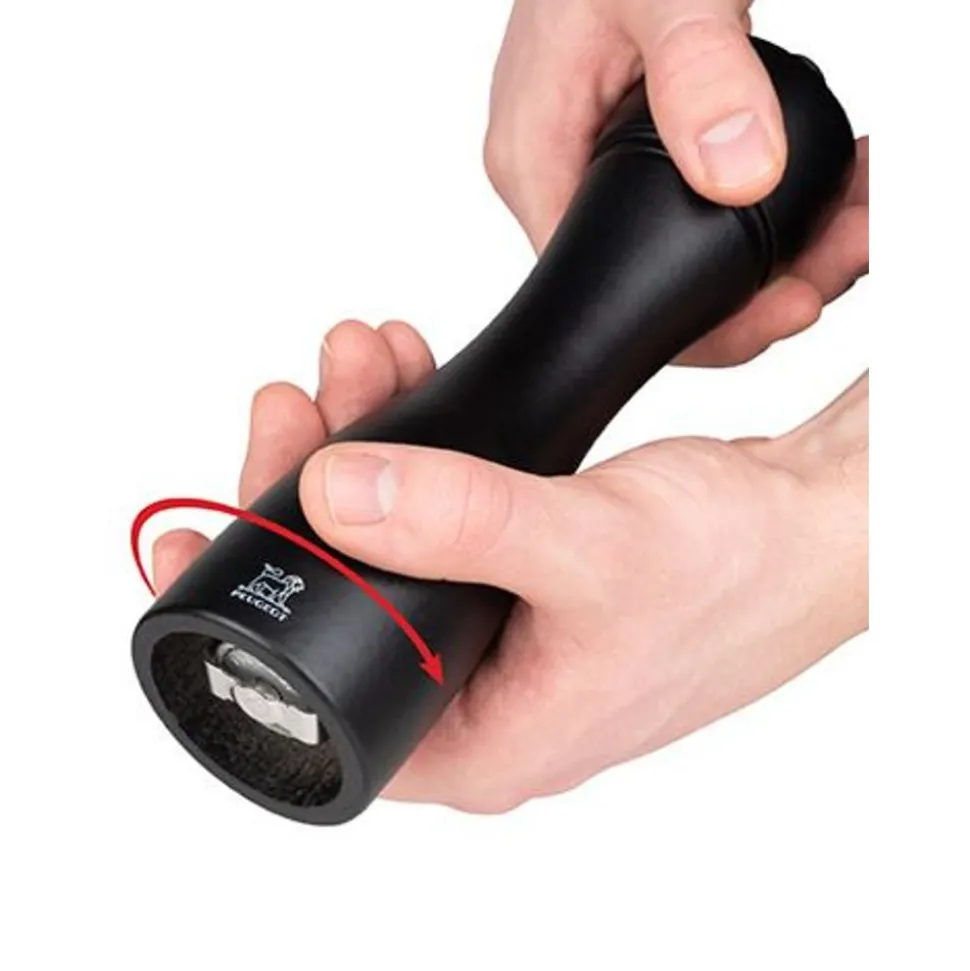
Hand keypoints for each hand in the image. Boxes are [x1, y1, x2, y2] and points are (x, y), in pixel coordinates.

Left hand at [154, 322, 868, 813]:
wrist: (815, 526)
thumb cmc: (740, 571)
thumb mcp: (590, 550)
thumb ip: (459, 522)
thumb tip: (334, 491)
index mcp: (484, 740)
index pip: (316, 703)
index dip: (240, 619)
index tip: (185, 533)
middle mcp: (478, 694)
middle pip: (337, 602)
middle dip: (301, 488)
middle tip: (290, 402)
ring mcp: (495, 629)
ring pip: (383, 542)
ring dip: (356, 447)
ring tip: (355, 360)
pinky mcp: (516, 572)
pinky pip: (432, 509)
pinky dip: (410, 444)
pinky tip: (401, 378)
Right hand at [486, 0, 868, 363]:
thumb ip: (697, 73)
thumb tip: (736, 171)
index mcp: (535, 159)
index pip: (606, 288)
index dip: (699, 323)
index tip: (787, 307)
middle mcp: (557, 177)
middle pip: (652, 280)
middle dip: (757, 291)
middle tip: (843, 261)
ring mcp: (591, 168)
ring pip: (680, 252)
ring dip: (774, 255)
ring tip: (852, 227)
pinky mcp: (626, 153)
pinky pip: (692, 211)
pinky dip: (762, 212)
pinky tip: (820, 198)